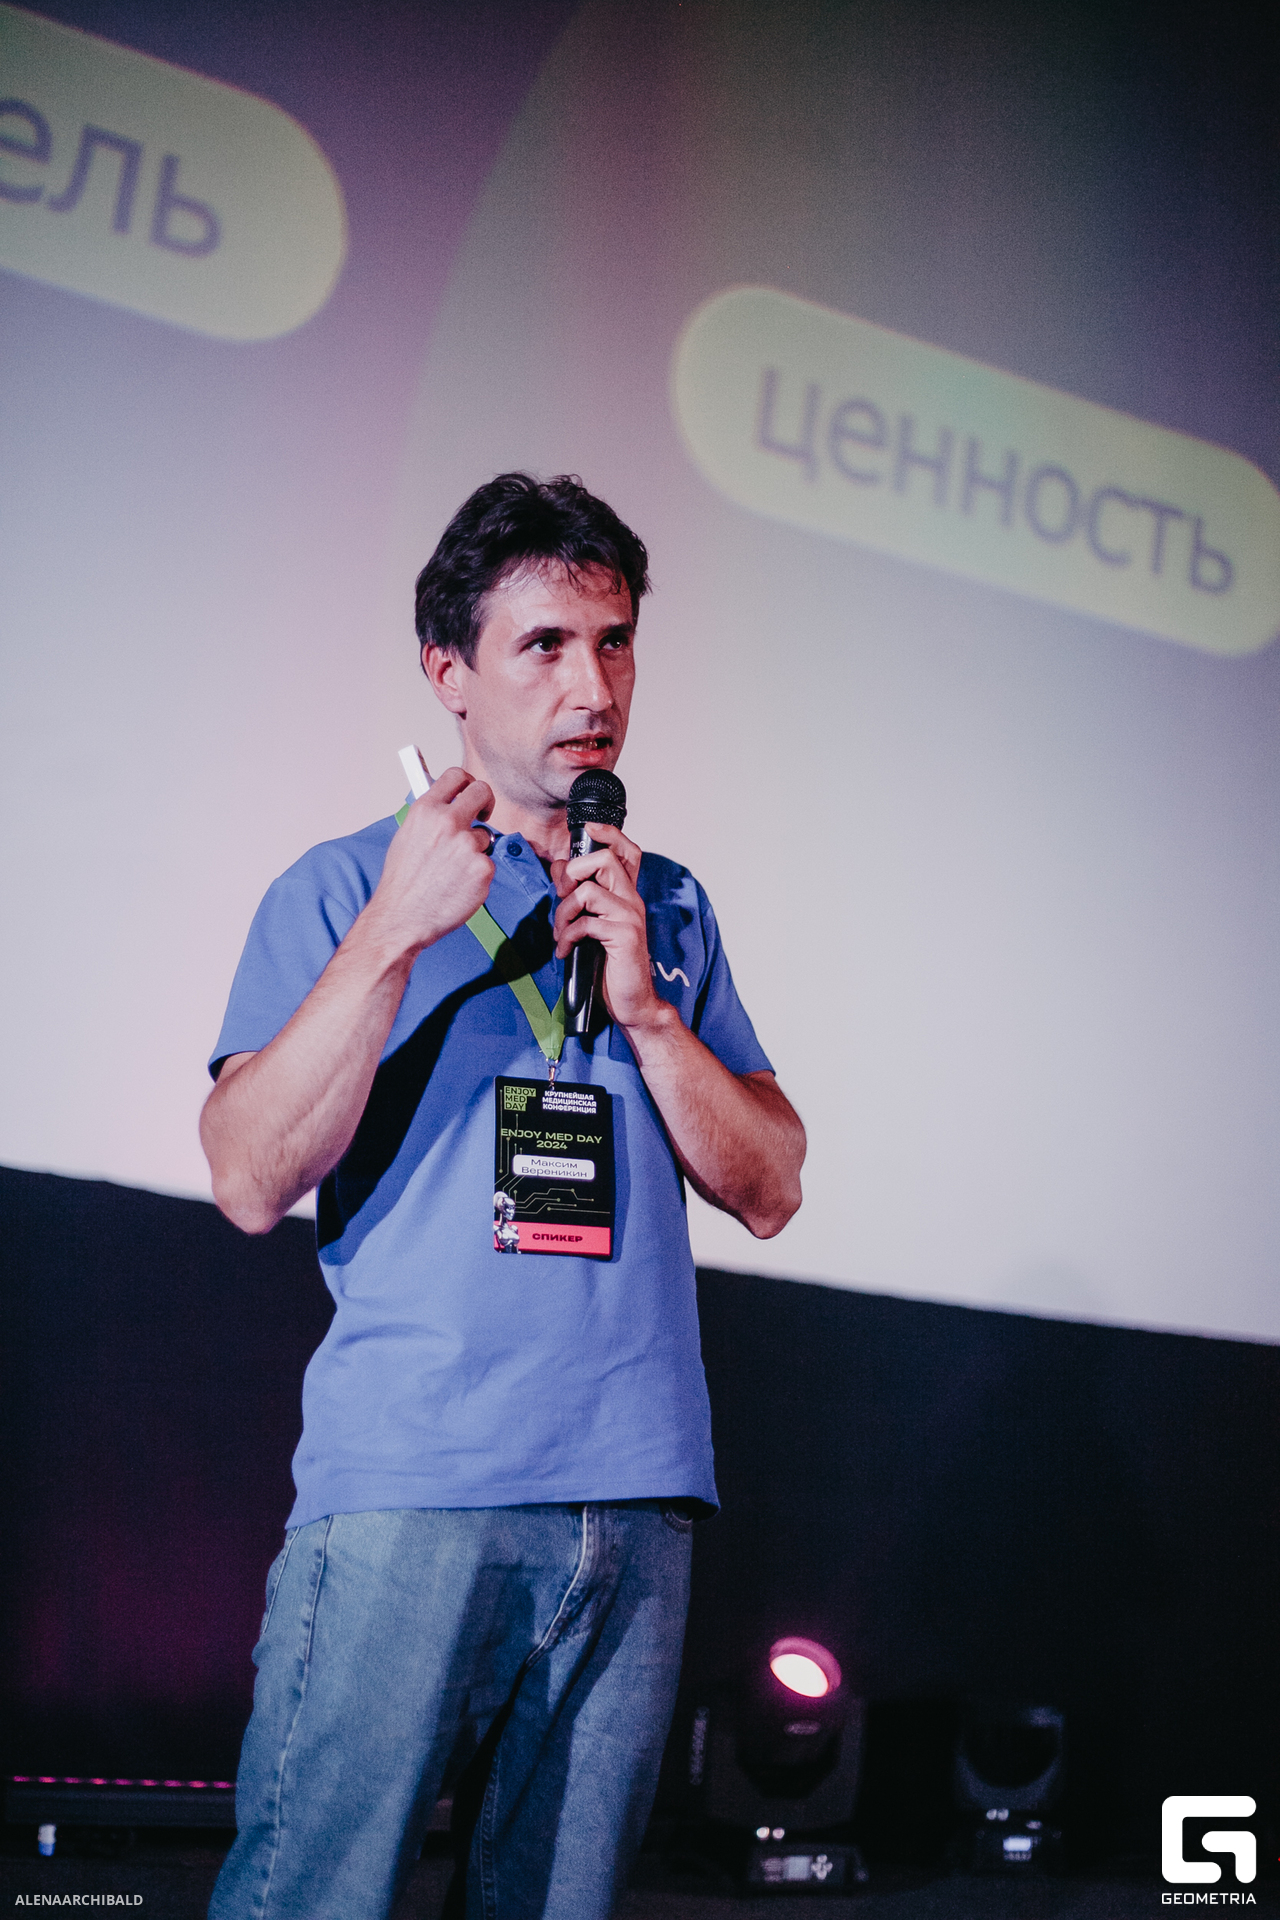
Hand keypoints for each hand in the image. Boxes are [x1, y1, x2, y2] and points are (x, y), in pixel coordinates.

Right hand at [363, 766, 494, 958]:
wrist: (402, 918)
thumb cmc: (403, 883)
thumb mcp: (407, 837)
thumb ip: (430, 818)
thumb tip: (447, 804)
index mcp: (425, 810)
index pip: (456, 776)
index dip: (467, 783)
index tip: (469, 793)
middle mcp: (447, 822)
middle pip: (482, 792)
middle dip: (485, 803)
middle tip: (482, 817)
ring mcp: (467, 845)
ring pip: (484, 837)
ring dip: (475, 851)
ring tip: (452, 872)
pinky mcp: (482, 868)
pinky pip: (487, 863)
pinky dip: (477, 875)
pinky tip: (458, 886)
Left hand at [552, 823, 665, 1032]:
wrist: (632, 1002)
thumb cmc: (611, 965)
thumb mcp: (593, 925)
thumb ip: (580, 897)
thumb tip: (560, 868)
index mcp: (626, 895)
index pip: (627, 851)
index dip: (609, 833)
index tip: (587, 829)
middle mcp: (632, 900)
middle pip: (605, 859)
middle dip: (573, 872)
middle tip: (564, 897)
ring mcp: (631, 917)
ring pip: (589, 890)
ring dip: (564, 912)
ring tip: (561, 933)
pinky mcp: (625, 936)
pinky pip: (586, 923)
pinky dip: (568, 936)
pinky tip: (565, 950)